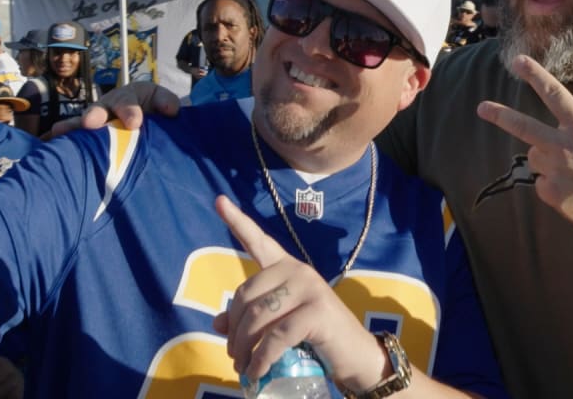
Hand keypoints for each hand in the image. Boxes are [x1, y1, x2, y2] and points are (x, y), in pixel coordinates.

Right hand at [47, 81, 181, 136]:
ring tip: (59, 131)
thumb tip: (170, 110)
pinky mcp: (87, 138)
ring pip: (82, 123)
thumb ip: (167, 102)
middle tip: (91, 123)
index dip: (130, 111)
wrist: (151, 123)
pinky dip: (61, 140)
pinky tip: (47, 144)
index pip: (128, 101)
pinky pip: (73, 138)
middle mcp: (108, 107)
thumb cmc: (156, 110)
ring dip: (73, 127)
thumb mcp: (163, 102)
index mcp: (129, 97)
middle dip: (95, 115)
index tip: (135, 123)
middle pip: (100, 110)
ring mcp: (95, 122)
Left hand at [212, 196, 388, 391]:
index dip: (237, 221)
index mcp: (286, 267)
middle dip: (234, 331)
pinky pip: (276, 336)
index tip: (218, 200)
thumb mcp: (278, 325)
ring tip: (243, 368)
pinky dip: (261, 359)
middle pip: (245, 295)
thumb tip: (218, 323)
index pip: (258, 241)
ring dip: (244, 349)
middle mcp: (298, 270)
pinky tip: (257, 372)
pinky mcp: (317, 311)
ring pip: (258, 317)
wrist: (354, 356)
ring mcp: (309, 288)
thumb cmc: (315, 338)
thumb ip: (250, 319)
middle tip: (234, 356)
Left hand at [476, 54, 572, 238]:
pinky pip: (543, 184)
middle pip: (524, 127)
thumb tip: (564, 134)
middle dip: (500, 116)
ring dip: (547, 162)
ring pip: (536, 158)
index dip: (536, 76)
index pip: (555, 96)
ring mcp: (556, 173)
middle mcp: (564, 148)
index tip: (520, 61)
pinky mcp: (552, 195)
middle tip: (482, 108)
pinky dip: (554, 186)